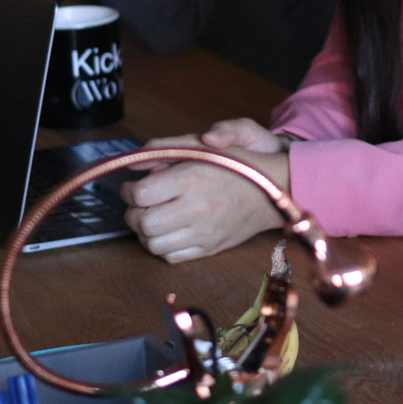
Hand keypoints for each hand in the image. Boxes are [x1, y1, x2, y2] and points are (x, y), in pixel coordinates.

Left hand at [120, 121, 290, 262]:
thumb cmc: (236, 163)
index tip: (133, 186)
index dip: (129, 190)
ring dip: (146, 232)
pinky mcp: (209, 249)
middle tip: (141, 203)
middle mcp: (196, 208)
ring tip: (154, 217)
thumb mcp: (203, 145)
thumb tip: (133, 164)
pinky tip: (170, 230)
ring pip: (153, 244)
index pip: (140, 194)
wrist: (273, 190)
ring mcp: (203, 233)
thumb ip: (166, 148)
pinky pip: (171, 257)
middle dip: (133, 212)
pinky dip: (163, 246)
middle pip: (142, 222)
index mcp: (193, 178)